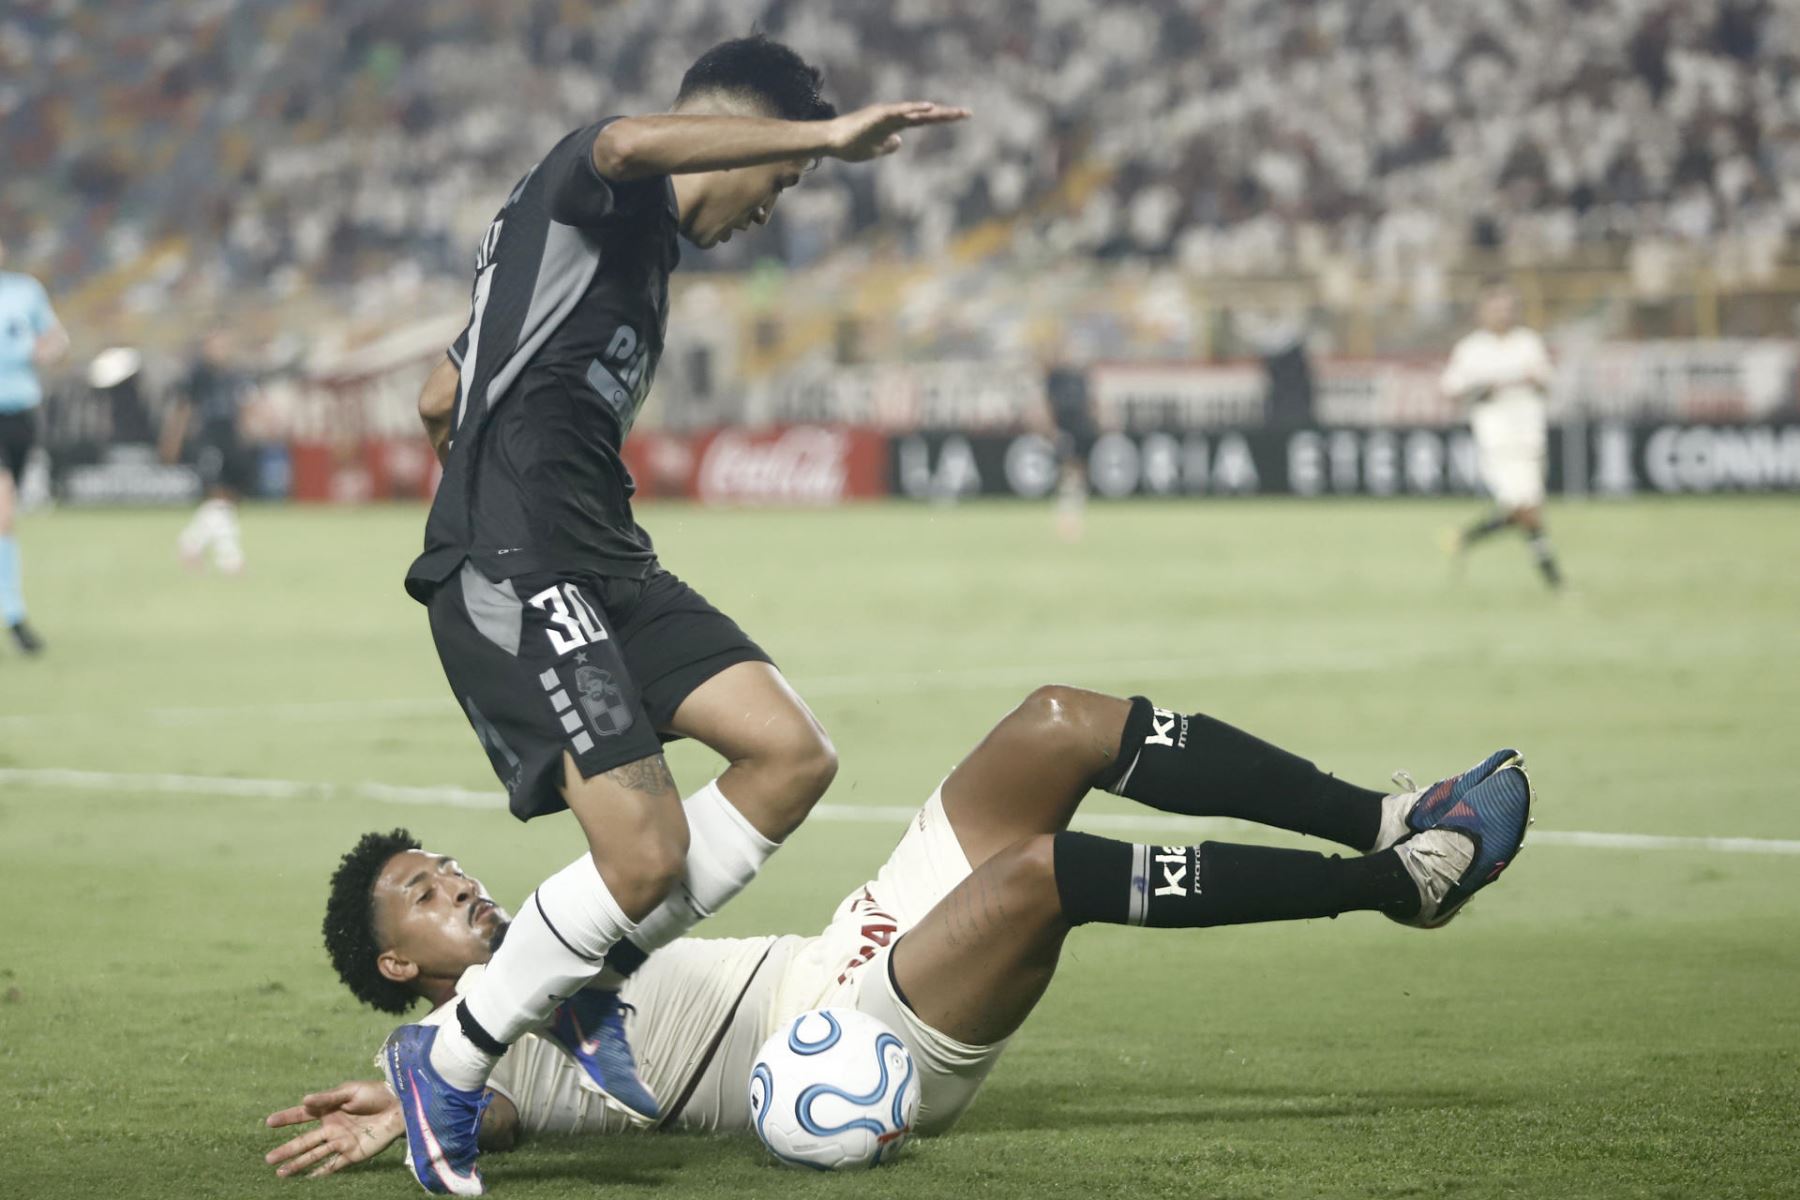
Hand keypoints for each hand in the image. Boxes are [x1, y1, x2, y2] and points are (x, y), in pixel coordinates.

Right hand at [264, 1080, 402, 1179]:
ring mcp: (341, 1141)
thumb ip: (328, 1097)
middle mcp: (332, 1127)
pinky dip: (321, 1173)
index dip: (286, 1118)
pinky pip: (333, 1165)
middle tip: (268, 1159)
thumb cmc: (376, 1093)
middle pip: (305, 1140)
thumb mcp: (351, 1090)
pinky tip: (307, 1179)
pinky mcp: (353, 1153)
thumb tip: (304, 1100)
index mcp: (329, 1108)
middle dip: (287, 1150)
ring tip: (280, 1173)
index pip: (302, 1115)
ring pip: (314, 1155)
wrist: (400, 1106)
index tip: (268, 1122)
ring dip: (298, 1164)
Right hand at [827, 101, 969, 161]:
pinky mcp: (878, 115)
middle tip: (968, 114)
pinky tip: (927, 108)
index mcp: (895, 125)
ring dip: (933, 112)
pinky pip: (899, 111)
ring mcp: (886, 114)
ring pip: (914, 112)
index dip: (942, 119)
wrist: (831, 141)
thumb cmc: (850, 146)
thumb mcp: (874, 151)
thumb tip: (900, 143)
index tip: (961, 117)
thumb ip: (888, 146)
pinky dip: (913, 109)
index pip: (924, 121)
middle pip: (925, 114)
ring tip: (952, 113)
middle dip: (946, 114)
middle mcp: (894, 116)